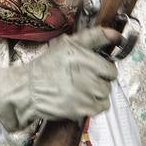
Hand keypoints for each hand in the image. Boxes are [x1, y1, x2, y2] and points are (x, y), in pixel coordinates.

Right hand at [0, 27, 120, 131]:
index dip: (102, 70)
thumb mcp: (69, 43)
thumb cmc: (47, 65)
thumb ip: (95, 37)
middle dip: (99, 81)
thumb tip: (117, 35)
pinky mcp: (82, 110)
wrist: (28, 90)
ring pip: (105, 96)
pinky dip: (93, 106)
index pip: (111, 69)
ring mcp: (86, 95)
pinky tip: (81, 100)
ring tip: (81, 90)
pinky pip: (100, 109)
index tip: (92, 70)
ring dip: (96, 94)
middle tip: (84, 80)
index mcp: (86, 59)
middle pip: (108, 83)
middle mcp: (88, 77)